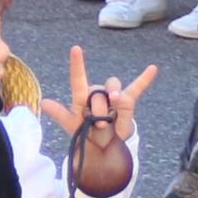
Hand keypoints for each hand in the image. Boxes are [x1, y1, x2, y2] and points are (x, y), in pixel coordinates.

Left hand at [39, 46, 157, 196]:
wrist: (105, 149)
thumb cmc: (88, 134)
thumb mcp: (73, 126)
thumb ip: (61, 114)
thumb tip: (44, 102)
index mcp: (82, 98)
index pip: (78, 78)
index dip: (77, 64)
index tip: (76, 49)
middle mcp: (98, 94)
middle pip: (98, 90)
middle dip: (98, 107)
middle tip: (100, 124)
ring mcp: (113, 97)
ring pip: (114, 90)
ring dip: (113, 103)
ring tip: (110, 120)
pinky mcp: (127, 103)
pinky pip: (137, 89)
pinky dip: (144, 79)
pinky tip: (153, 68)